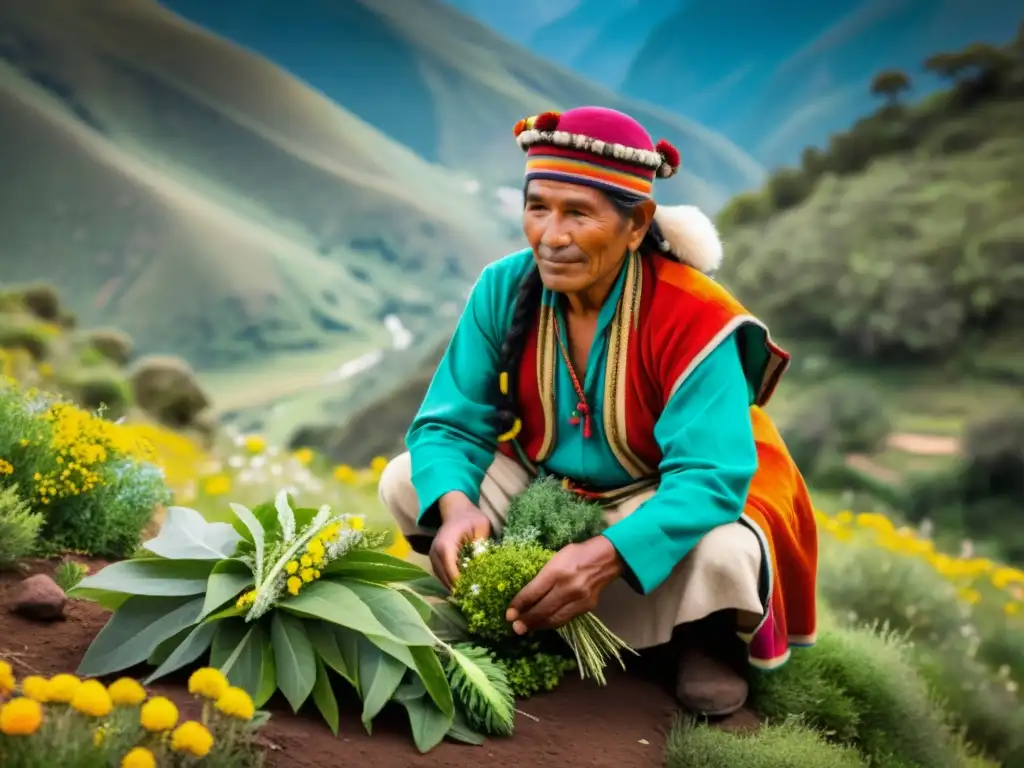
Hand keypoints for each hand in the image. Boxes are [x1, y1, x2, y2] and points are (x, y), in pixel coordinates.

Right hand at [430, 492, 491, 589]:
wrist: (457, 510)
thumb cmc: (471, 518)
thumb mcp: (481, 528)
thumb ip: (481, 546)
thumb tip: (484, 568)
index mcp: (446, 545)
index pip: (452, 571)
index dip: (463, 585)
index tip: (476, 594)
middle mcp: (435, 553)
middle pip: (446, 579)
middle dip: (461, 590)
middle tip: (476, 600)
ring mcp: (433, 557)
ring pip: (443, 580)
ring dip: (456, 588)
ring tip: (472, 596)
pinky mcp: (435, 560)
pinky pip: (442, 576)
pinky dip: (453, 582)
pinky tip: (465, 587)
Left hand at [505, 536, 622, 633]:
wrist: (607, 558)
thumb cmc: (577, 554)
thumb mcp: (556, 557)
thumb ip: (542, 576)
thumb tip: (527, 595)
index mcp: (557, 571)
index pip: (533, 592)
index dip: (519, 605)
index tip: (509, 615)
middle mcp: (568, 587)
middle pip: (543, 610)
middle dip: (527, 620)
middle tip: (515, 628)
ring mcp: (579, 600)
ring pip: (555, 619)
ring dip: (539, 625)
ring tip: (527, 628)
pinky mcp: (587, 607)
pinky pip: (566, 619)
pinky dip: (552, 623)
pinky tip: (544, 623)